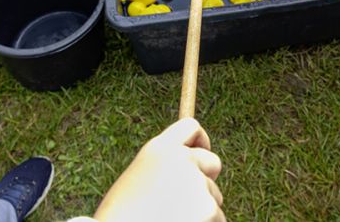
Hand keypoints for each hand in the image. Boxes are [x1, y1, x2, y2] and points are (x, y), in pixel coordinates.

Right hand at [95, 118, 224, 221]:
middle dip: (206, 179)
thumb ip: (162, 171)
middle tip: (186, 202)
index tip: (200, 153)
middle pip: (212, 162)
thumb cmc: (122, 218)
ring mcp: (198, 184)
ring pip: (214, 197)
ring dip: (201, 210)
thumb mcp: (135, 182)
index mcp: (159, 149)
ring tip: (170, 221)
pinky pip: (217, 219)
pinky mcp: (209, 209)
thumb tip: (189, 174)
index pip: (191, 128)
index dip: (200, 141)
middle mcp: (182, 160)